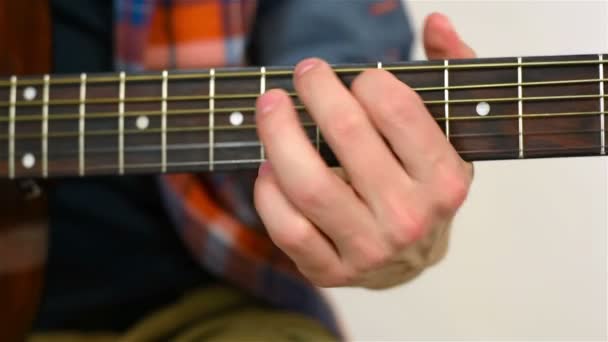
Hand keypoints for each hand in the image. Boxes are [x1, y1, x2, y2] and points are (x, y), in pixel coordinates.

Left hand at [254, 13, 475, 288]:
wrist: (411, 257)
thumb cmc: (422, 184)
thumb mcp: (448, 130)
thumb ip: (451, 71)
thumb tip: (436, 23)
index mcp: (444, 179)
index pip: (396, 109)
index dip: (365, 80)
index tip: (353, 77)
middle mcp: (409, 217)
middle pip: (346, 135)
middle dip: (316, 90)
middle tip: (304, 73)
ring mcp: (368, 249)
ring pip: (308, 184)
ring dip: (278, 134)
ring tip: (272, 106)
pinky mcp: (331, 270)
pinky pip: (287, 228)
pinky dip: (268, 192)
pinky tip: (269, 168)